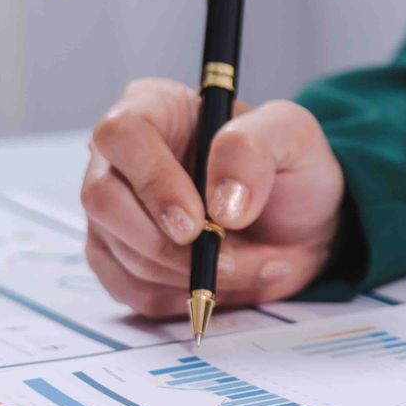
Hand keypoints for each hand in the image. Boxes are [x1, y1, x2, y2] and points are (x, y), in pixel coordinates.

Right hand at [81, 79, 345, 316]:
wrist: (302, 225)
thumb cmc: (291, 170)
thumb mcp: (293, 137)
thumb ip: (253, 150)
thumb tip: (221, 203)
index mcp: (154, 108)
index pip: (122, 135)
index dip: (154, 182)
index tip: (197, 222)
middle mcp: (120, 158)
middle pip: (103, 201)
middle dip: (168, 243)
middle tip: (227, 257)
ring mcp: (114, 212)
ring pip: (121, 253)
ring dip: (191, 275)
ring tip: (251, 265)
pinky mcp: (121, 259)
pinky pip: (133, 290)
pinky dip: (184, 297)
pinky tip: (226, 282)